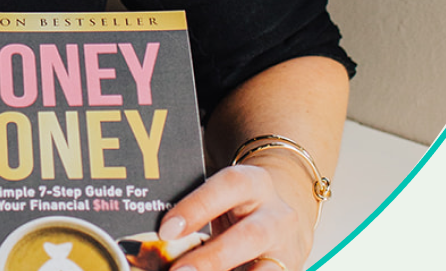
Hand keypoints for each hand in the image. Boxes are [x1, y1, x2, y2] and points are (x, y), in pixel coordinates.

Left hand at [156, 162, 311, 270]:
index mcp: (254, 183)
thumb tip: (156, 239)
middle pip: (250, 235)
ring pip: (267, 270)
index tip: (166, 231)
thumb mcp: (219, 200)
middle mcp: (276, 215)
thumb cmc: (236, 209)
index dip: (197, 207)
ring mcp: (287, 249)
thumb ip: (193, 215)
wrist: (278, 221)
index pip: (229, 186)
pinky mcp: (289, 270)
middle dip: (212, 258)